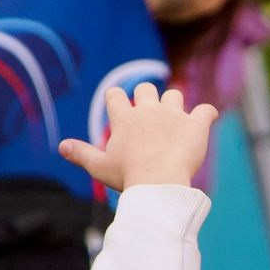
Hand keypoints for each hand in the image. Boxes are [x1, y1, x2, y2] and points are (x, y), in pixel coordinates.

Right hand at [59, 83, 215, 191]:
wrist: (158, 182)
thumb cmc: (127, 176)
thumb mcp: (99, 166)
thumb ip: (81, 154)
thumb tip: (61, 146)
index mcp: (124, 118)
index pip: (115, 95)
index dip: (116, 98)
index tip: (118, 105)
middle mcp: (148, 110)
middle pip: (145, 88)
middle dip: (146, 96)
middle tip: (149, 114)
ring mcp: (173, 115)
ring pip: (174, 95)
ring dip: (174, 103)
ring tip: (175, 120)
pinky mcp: (195, 124)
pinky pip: (207, 110)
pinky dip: (207, 114)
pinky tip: (207, 119)